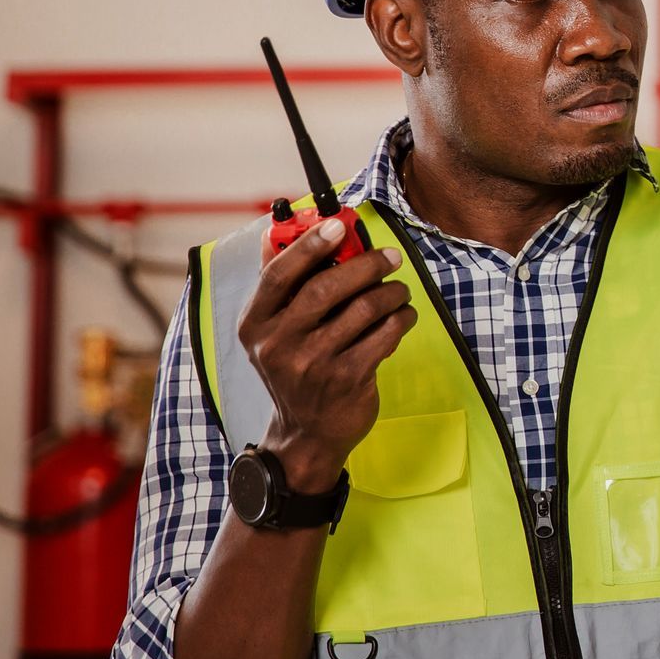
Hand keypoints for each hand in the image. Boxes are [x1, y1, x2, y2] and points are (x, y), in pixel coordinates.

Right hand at [236, 216, 415, 491]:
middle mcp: (278, 344)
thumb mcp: (273, 330)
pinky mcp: (346, 380)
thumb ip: (280, 282)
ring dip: (391, 292)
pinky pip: (384, 335)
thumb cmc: (295, 368)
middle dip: (366, 265)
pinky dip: (401, 319)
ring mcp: (312, 365)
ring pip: (363, 309)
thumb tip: (278, 228)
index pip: (279, 274)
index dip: (310, 244)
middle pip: (326, 288)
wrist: (306, 433)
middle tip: (390, 257)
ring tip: (399, 291)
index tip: (339, 225)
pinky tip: (403, 316)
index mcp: (256, 324)